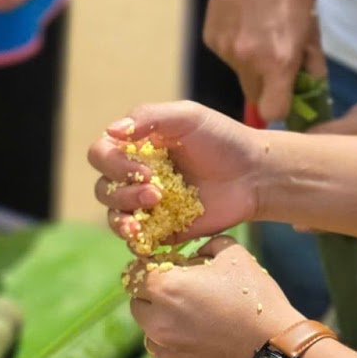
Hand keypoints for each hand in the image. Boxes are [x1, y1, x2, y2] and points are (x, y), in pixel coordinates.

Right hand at [89, 101, 264, 246]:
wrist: (255, 174)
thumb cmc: (222, 139)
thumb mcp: (187, 117)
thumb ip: (148, 117)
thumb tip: (112, 130)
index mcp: (136, 148)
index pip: (101, 155)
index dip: (112, 164)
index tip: (144, 168)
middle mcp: (136, 177)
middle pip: (103, 189)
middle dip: (121, 192)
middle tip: (154, 192)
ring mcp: (148, 207)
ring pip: (114, 217)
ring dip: (122, 217)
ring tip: (148, 212)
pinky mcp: (163, 231)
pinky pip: (136, 241)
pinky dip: (134, 240)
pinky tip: (144, 237)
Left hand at [131, 237, 301, 357]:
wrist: (276, 351)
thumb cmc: (255, 298)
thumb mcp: (235, 256)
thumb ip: (208, 245)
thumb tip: (196, 252)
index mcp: (164, 288)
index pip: (135, 274)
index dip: (150, 270)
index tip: (167, 271)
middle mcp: (156, 322)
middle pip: (138, 304)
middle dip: (154, 298)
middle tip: (182, 297)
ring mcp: (165, 353)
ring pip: (150, 334)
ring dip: (163, 325)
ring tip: (194, 323)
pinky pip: (168, 357)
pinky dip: (179, 350)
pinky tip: (204, 345)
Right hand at [204, 0, 323, 122]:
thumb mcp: (311, 25)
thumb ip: (312, 61)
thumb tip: (313, 85)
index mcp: (278, 60)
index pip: (275, 111)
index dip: (283, 107)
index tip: (289, 96)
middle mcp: (247, 61)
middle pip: (255, 97)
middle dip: (267, 87)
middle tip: (277, 65)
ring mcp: (224, 50)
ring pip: (240, 74)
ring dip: (250, 64)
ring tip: (259, 31)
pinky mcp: (209, 38)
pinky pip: (226, 55)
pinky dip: (235, 46)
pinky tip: (243, 20)